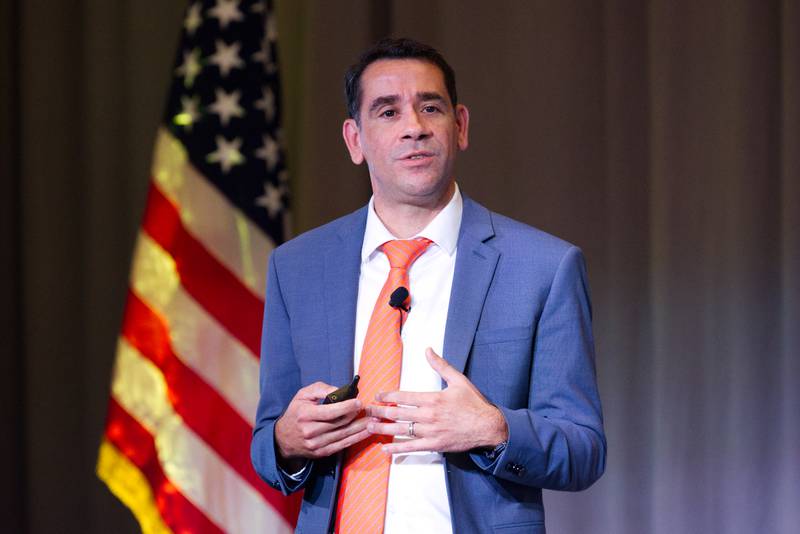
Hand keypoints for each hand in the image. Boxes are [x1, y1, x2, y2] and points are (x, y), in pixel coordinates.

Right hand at [274, 382, 369, 469]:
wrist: (283, 438)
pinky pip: (342, 445)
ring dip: (361, 428)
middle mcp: (310, 431)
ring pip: (344, 435)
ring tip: (375, 421)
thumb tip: (341, 391)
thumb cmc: (296, 412)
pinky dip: (356, 438)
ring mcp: (316, 444)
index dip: (347, 407)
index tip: (359, 402)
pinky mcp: (321, 452)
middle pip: (339, 424)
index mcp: (305, 414)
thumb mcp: (303, 395)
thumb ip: (322, 389)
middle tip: (372, 410)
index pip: (330, 412)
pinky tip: (366, 432)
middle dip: (358, 416)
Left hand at [365, 348, 507, 454]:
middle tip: (367, 411)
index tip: (378, 396)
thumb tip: (428, 350)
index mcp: (433, 399)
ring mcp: (431, 432)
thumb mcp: (458, 380)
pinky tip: (386, 448)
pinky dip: (397, 449)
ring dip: (383, 429)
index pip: (404, 397)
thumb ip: (441, 366)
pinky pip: (412, 447)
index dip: (388, 396)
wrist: (488, 426)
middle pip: (398, 413)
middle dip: (380, 412)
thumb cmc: (474, 404)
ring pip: (402, 430)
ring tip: (369, 427)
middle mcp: (429, 415)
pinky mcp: (435, 445)